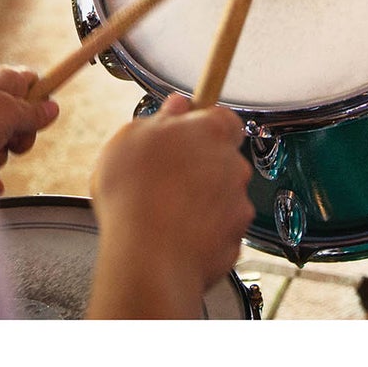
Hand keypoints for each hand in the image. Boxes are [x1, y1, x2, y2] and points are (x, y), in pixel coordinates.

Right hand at [86, 94, 254, 318]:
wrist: (149, 259)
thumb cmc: (136, 196)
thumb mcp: (130, 139)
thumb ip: (160, 118)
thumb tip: (175, 107)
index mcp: (210, 132)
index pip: (222, 115)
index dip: (202, 123)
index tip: (184, 130)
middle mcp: (233, 165)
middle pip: (221, 157)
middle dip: (197, 165)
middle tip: (163, 175)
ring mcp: (237, 205)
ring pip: (221, 195)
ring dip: (199, 199)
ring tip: (162, 211)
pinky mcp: (235, 241)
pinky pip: (219, 229)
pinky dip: (201, 232)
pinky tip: (173, 235)